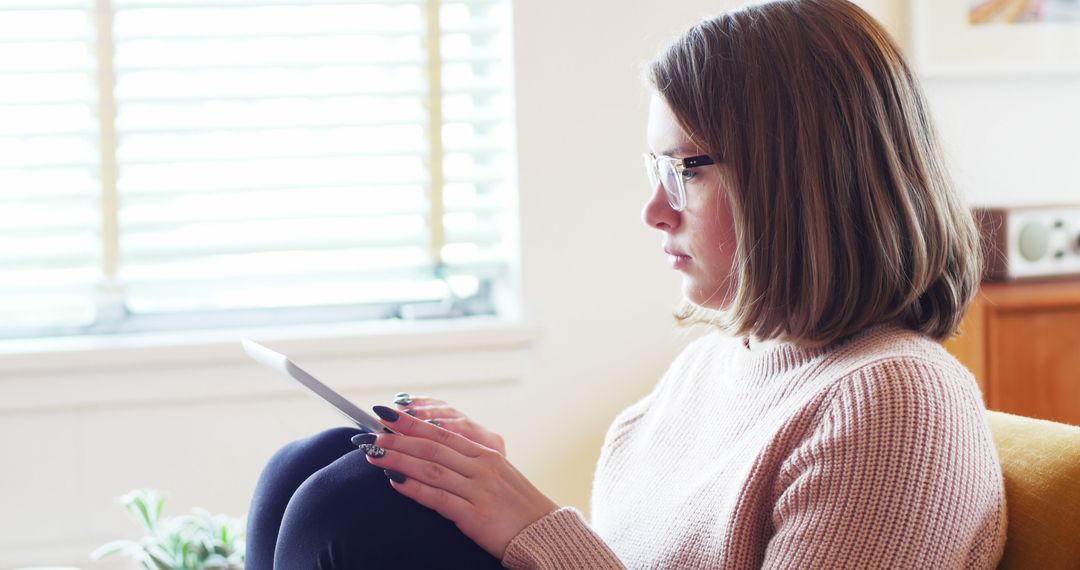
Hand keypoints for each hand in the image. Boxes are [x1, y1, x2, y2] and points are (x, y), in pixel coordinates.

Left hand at [358, 405, 558, 559]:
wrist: (544, 534)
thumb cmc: (518, 507)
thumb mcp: (497, 476)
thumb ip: (469, 463)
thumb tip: (433, 455)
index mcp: (486, 453)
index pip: (443, 431)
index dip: (412, 422)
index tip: (387, 414)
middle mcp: (482, 466)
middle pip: (433, 445)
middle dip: (398, 437)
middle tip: (372, 432)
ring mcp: (478, 489)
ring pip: (432, 467)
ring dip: (399, 459)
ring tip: (373, 453)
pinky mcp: (475, 515)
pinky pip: (439, 498)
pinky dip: (415, 488)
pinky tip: (394, 483)